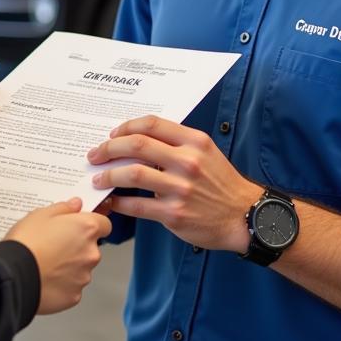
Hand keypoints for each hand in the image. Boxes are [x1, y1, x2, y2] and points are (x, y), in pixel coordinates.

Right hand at [6, 198, 111, 313]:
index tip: (79, 225)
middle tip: (54, 244)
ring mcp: (84, 276)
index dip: (92, 224)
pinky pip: (72, 286)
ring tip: (47, 262)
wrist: (14, 276)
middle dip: (78, 246)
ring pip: (82, 268)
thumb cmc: (27, 243)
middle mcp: (91, 253)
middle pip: (92, 247)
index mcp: (86, 229)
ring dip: (70, 265)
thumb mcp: (41, 214)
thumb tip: (75, 205)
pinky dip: (63, 283)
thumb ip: (63, 208)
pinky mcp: (74, 296)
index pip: (104, 224)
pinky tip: (46, 277)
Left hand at [87, 115, 255, 251]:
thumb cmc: (221, 182)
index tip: (113, 135)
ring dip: (108, 175)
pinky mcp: (174, 214)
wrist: (245, 216)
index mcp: (194, 141)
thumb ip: (176, 143)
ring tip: (98, 178)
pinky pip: (137, 205)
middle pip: (136, 145)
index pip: (152, 124)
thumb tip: (138, 139)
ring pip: (132, 174)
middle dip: (109, 148)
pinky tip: (111, 201)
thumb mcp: (205, 152)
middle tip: (95, 154)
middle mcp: (187, 162)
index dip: (126, 127)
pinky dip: (119, 203)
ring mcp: (180, 189)